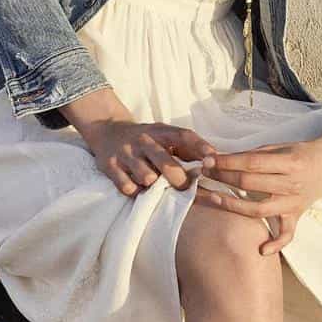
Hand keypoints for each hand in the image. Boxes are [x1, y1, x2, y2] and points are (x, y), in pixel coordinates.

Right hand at [79, 117, 217, 196]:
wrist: (107, 131)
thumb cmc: (146, 140)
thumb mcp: (165, 137)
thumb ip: (188, 148)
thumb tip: (215, 163)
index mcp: (160, 131)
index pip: (184, 136)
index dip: (200, 147)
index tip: (213, 159)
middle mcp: (143, 140)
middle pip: (166, 163)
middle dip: (179, 180)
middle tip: (183, 188)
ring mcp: (126, 152)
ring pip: (147, 178)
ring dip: (154, 186)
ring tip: (153, 184)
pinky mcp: (110, 166)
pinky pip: (128, 187)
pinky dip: (135, 191)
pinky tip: (137, 187)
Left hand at [200, 134, 321, 255]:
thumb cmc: (300, 154)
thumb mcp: (280, 147)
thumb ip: (254, 155)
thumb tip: (222, 159)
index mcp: (289, 163)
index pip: (252, 163)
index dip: (228, 162)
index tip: (208, 161)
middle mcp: (291, 184)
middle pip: (250, 184)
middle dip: (223, 178)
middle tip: (203, 173)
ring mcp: (293, 203)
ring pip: (259, 210)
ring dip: (233, 206)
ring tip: (212, 199)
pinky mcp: (296, 216)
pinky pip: (287, 234)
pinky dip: (276, 244)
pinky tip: (261, 250)